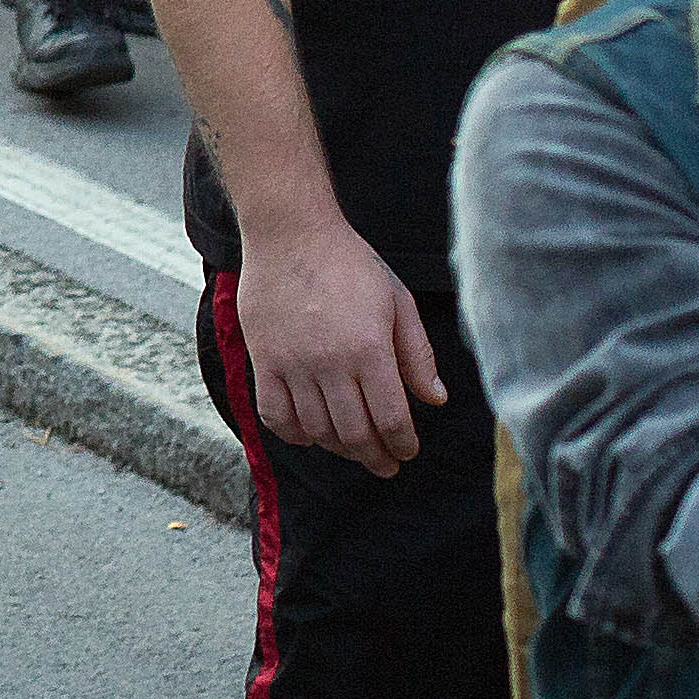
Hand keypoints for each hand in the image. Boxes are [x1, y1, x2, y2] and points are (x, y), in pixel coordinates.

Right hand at [235, 208, 442, 476]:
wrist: (290, 233)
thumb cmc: (350, 263)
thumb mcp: (397, 301)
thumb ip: (418, 354)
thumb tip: (436, 400)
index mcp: (369, 349)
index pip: (390, 418)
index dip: (402, 444)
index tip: (408, 451)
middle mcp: (330, 363)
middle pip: (355, 434)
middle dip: (375, 457)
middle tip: (386, 465)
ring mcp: (292, 364)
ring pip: (317, 430)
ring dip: (339, 449)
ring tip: (353, 449)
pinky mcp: (263, 360)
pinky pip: (275, 415)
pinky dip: (294, 434)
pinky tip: (310, 435)